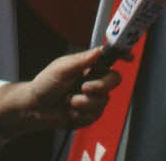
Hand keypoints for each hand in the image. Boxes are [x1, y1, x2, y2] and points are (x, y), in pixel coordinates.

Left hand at [0, 46, 122, 137]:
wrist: (35, 108)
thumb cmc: (45, 84)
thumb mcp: (62, 68)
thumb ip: (82, 60)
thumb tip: (99, 50)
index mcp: (88, 66)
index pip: (110, 59)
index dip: (122, 56)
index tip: (129, 57)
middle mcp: (93, 80)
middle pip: (114, 80)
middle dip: (100, 86)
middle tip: (84, 87)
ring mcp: (93, 98)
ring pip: (103, 100)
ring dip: (83, 102)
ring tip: (68, 100)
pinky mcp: (89, 114)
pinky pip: (95, 115)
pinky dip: (80, 114)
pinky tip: (69, 111)